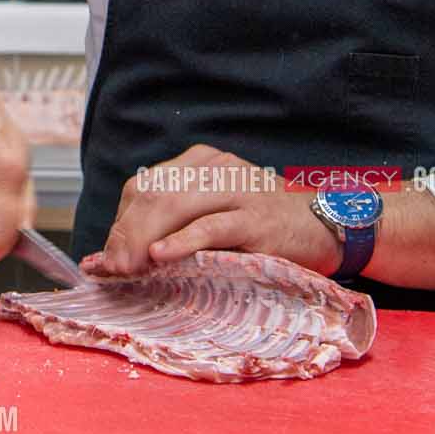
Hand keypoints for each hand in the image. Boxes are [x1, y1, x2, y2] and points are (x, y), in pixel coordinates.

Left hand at [87, 145, 338, 277]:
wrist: (328, 226)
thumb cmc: (267, 227)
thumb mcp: (217, 215)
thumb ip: (173, 227)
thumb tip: (114, 258)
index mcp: (200, 162)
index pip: (143, 187)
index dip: (119, 223)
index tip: (107, 258)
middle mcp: (215, 168)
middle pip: (152, 195)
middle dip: (125, 234)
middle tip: (114, 270)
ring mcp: (236, 190)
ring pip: (173, 206)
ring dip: (143, 241)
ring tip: (129, 268)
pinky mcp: (256, 219)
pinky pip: (210, 227)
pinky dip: (181, 242)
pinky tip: (160, 256)